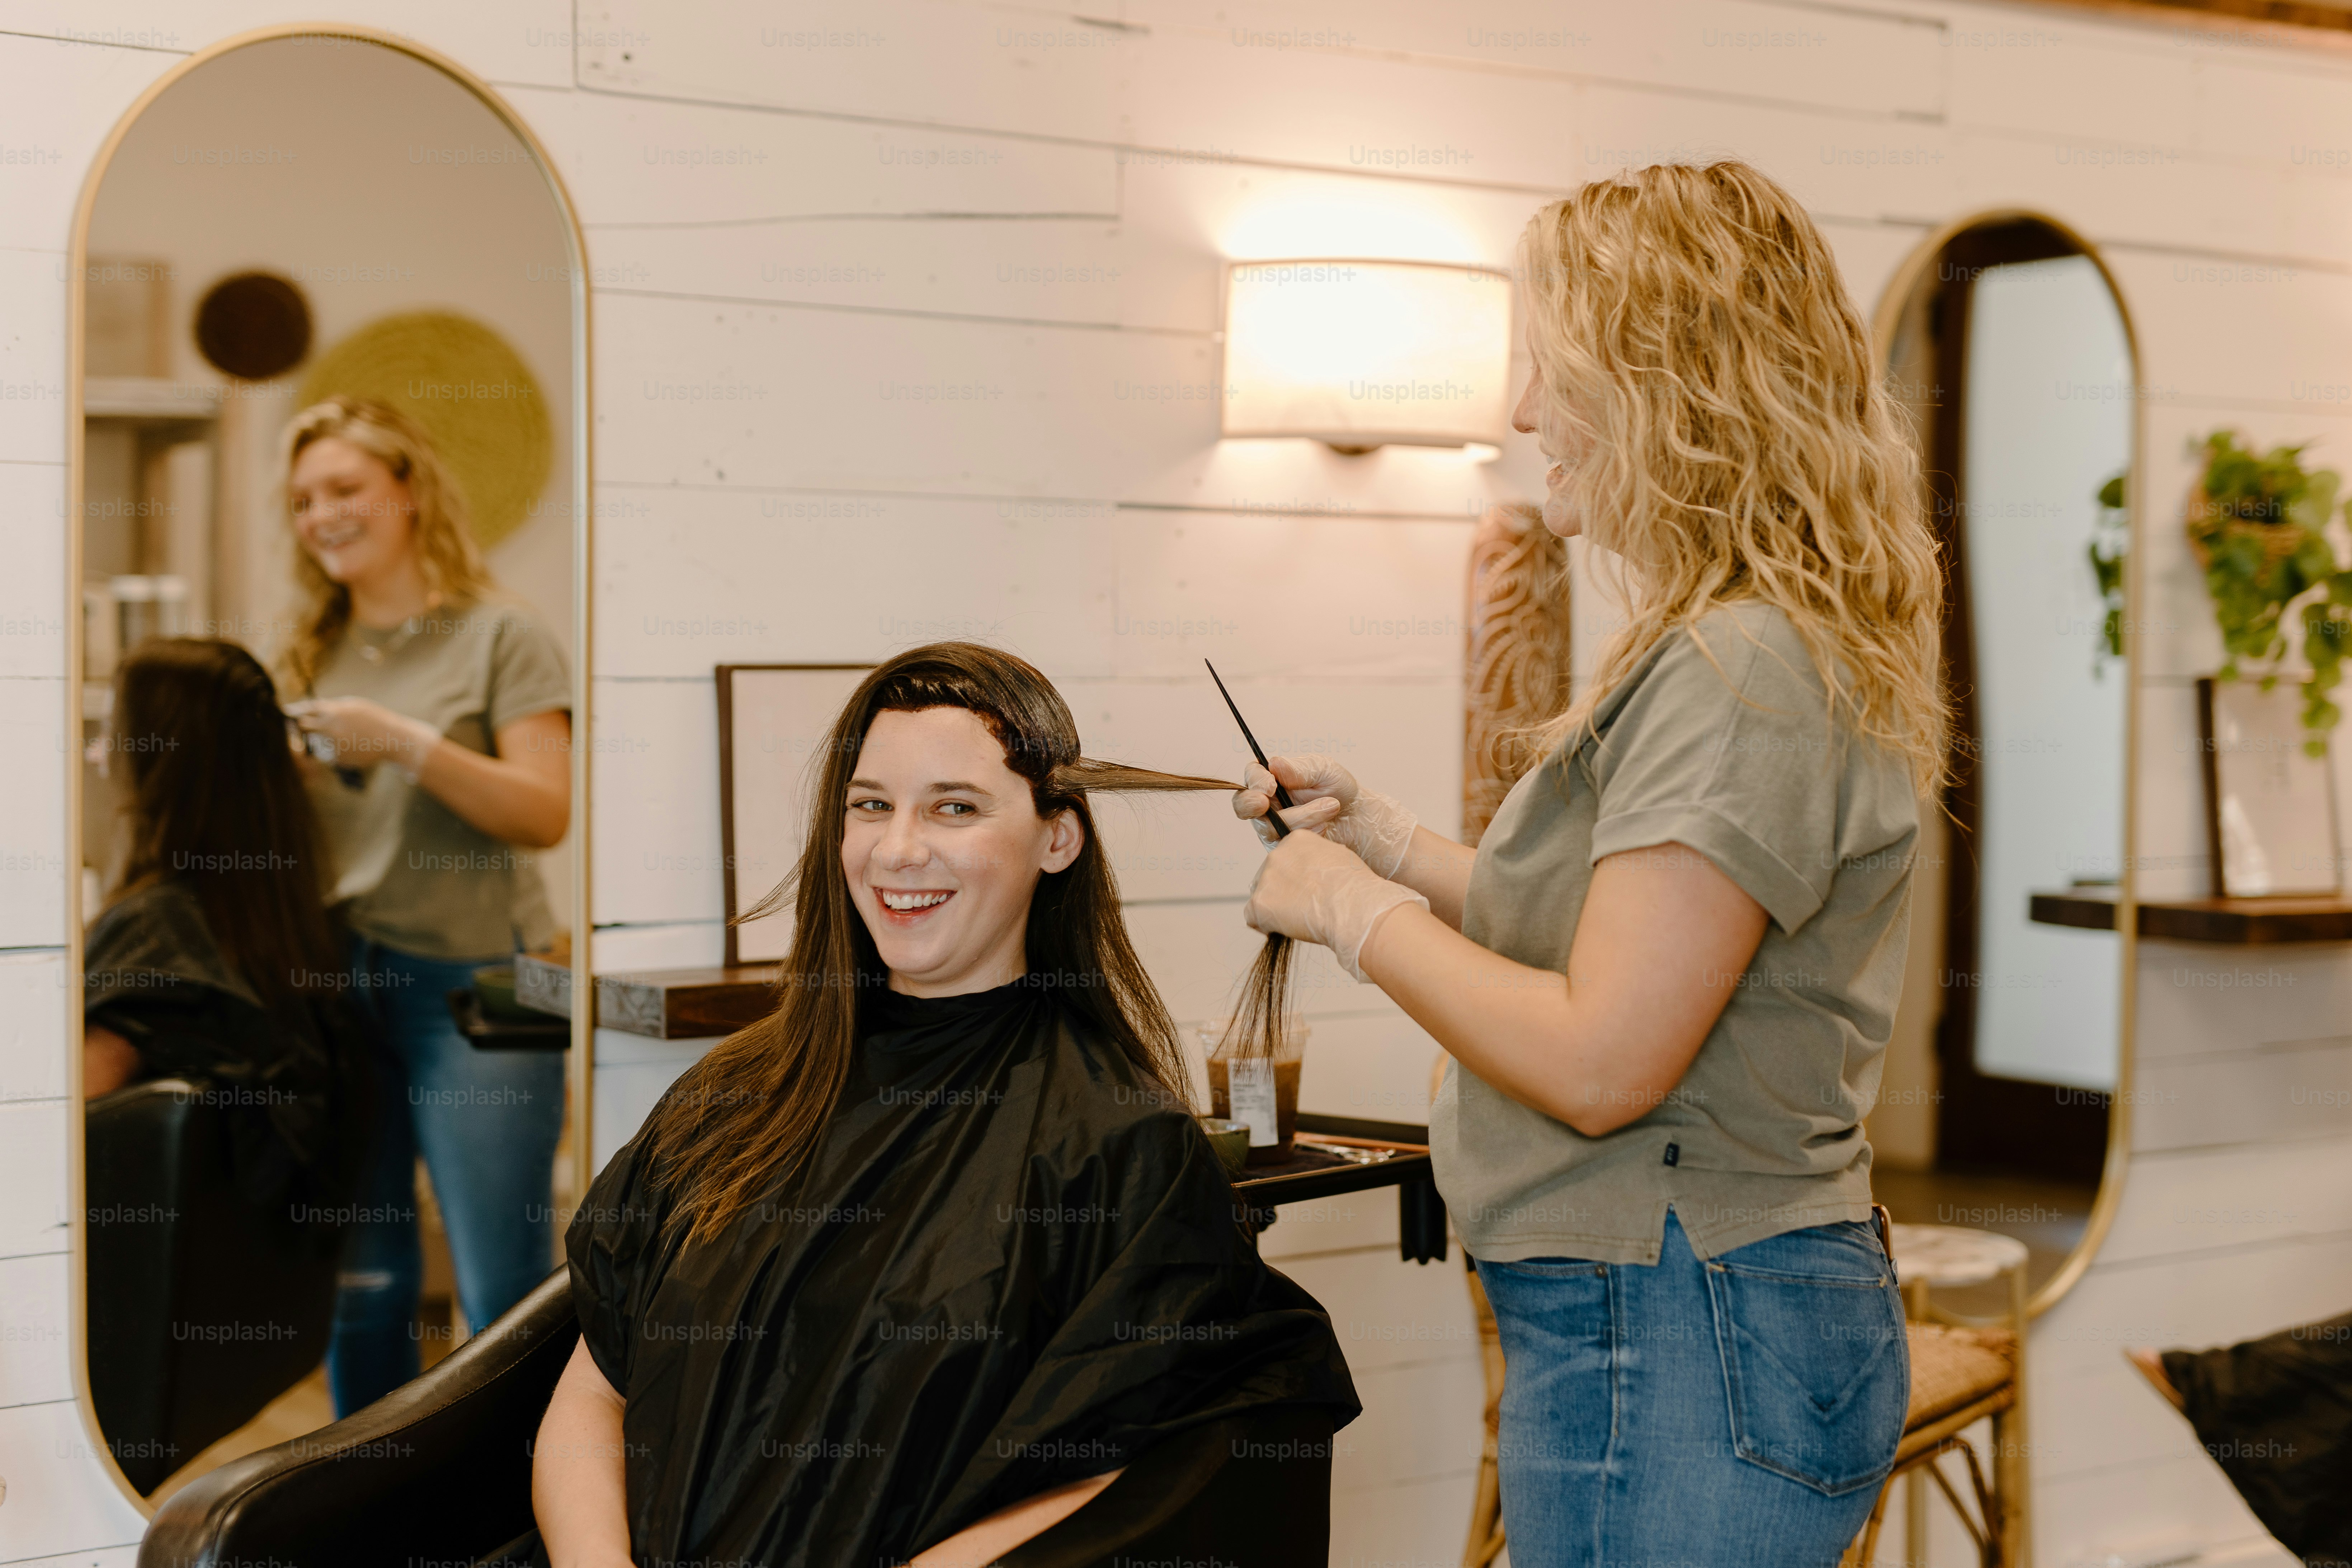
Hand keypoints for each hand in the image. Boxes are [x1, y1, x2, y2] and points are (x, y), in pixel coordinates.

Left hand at [286, 696, 439, 771]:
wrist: (392, 739)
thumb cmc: (375, 719)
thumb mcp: (355, 705)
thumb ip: (333, 706)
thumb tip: (314, 706)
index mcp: (333, 712)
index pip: (304, 710)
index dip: (293, 711)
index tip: (286, 712)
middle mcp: (329, 728)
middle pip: (303, 726)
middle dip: (301, 726)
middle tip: (303, 726)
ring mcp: (332, 745)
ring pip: (317, 742)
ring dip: (323, 739)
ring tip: (346, 736)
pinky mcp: (338, 759)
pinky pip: (329, 754)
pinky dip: (336, 750)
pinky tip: (353, 746)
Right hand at [1232, 753, 1417, 876]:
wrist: (1357, 817)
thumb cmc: (1338, 789)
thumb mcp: (1323, 770)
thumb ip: (1299, 770)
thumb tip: (1275, 764)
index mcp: (1272, 778)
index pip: (1252, 776)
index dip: (1256, 781)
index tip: (1270, 785)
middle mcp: (1267, 803)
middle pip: (1244, 805)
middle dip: (1250, 805)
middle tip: (1264, 803)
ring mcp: (1272, 827)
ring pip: (1269, 827)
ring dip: (1301, 817)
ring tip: (1331, 807)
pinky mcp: (1283, 848)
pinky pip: (1285, 845)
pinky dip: (1308, 834)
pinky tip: (1325, 826)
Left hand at [1243, 828, 1428, 982]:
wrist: (1352, 907)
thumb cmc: (1354, 886)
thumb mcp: (1340, 858)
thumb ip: (1320, 861)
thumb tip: (1317, 873)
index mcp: (1297, 839)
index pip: (1286, 859)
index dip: (1296, 878)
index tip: (1308, 889)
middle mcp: (1277, 854)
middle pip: (1272, 877)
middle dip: (1284, 891)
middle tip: (1305, 906)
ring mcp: (1266, 878)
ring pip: (1262, 896)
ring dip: (1276, 908)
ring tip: (1300, 918)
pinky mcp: (1260, 903)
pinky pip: (1253, 917)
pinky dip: (1265, 925)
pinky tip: (1284, 928)